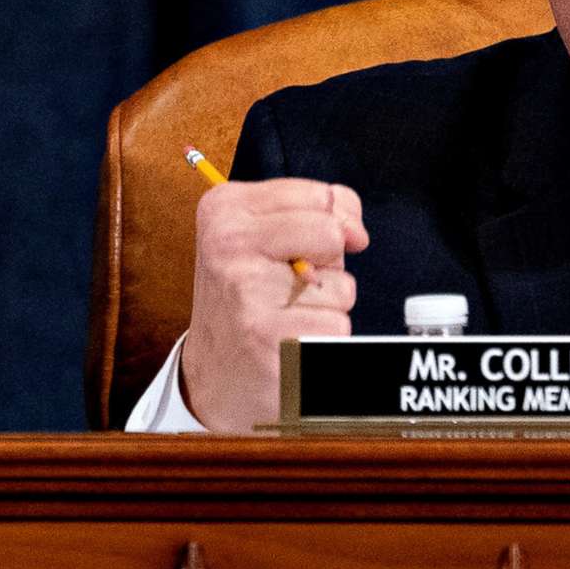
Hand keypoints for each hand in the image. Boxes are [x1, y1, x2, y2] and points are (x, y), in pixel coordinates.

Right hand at [180, 178, 366, 431]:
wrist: (214, 372)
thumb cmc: (252, 296)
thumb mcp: (267, 236)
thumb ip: (319, 213)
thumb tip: (355, 233)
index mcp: (225, 208)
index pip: (321, 196)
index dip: (334, 224)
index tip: (309, 248)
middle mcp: (228, 242)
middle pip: (332, 234)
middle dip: (330, 264)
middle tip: (293, 285)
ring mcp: (245, 290)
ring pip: (342, 287)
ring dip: (327, 308)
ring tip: (286, 317)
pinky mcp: (267, 337)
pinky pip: (338, 327)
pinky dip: (325, 340)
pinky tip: (291, 342)